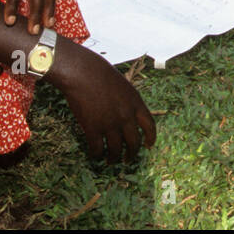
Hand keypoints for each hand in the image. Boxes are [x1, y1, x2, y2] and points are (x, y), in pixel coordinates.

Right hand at [52, 41, 156, 163]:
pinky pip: (97, 149)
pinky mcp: (93, 129)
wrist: (82, 72)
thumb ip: (128, 102)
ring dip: (114, 158)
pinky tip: (95, 155)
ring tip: (111, 161)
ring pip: (116, 150)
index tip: (148, 146)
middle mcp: (126, 116)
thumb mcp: (123, 85)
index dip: (150, 138)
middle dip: (132, 154)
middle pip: (134, 142)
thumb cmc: (100, 74)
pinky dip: (97, 155)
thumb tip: (128, 116)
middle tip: (127, 159)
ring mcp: (110, 124)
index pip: (150, 126)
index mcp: (136, 103)